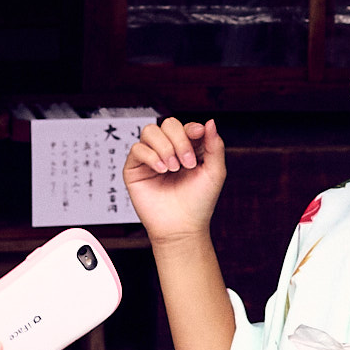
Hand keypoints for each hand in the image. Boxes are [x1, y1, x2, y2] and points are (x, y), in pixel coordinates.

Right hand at [124, 117, 226, 242]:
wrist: (182, 227)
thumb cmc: (199, 202)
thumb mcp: (214, 172)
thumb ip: (214, 145)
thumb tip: (209, 121)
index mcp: (187, 148)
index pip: (185, 126)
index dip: (191, 127)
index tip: (199, 135)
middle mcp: (168, 150)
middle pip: (168, 124)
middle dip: (179, 140)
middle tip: (187, 163)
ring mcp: (150, 158)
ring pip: (150, 131)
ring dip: (165, 147)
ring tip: (173, 168)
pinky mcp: (134, 169)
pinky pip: (137, 148)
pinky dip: (151, 156)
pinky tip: (161, 170)